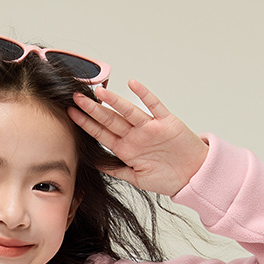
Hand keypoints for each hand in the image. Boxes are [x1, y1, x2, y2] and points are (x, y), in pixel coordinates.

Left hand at [67, 79, 208, 196]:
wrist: (192, 176)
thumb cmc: (167, 177)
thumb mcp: (137, 178)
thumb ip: (116, 170)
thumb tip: (94, 164)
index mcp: (127, 149)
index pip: (102, 133)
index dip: (86, 124)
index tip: (71, 114)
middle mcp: (136, 136)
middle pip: (110, 120)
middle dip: (93, 110)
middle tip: (76, 98)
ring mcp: (150, 128)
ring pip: (128, 111)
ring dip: (114, 102)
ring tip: (99, 92)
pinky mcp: (166, 122)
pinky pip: (154, 106)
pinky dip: (144, 95)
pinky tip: (132, 84)